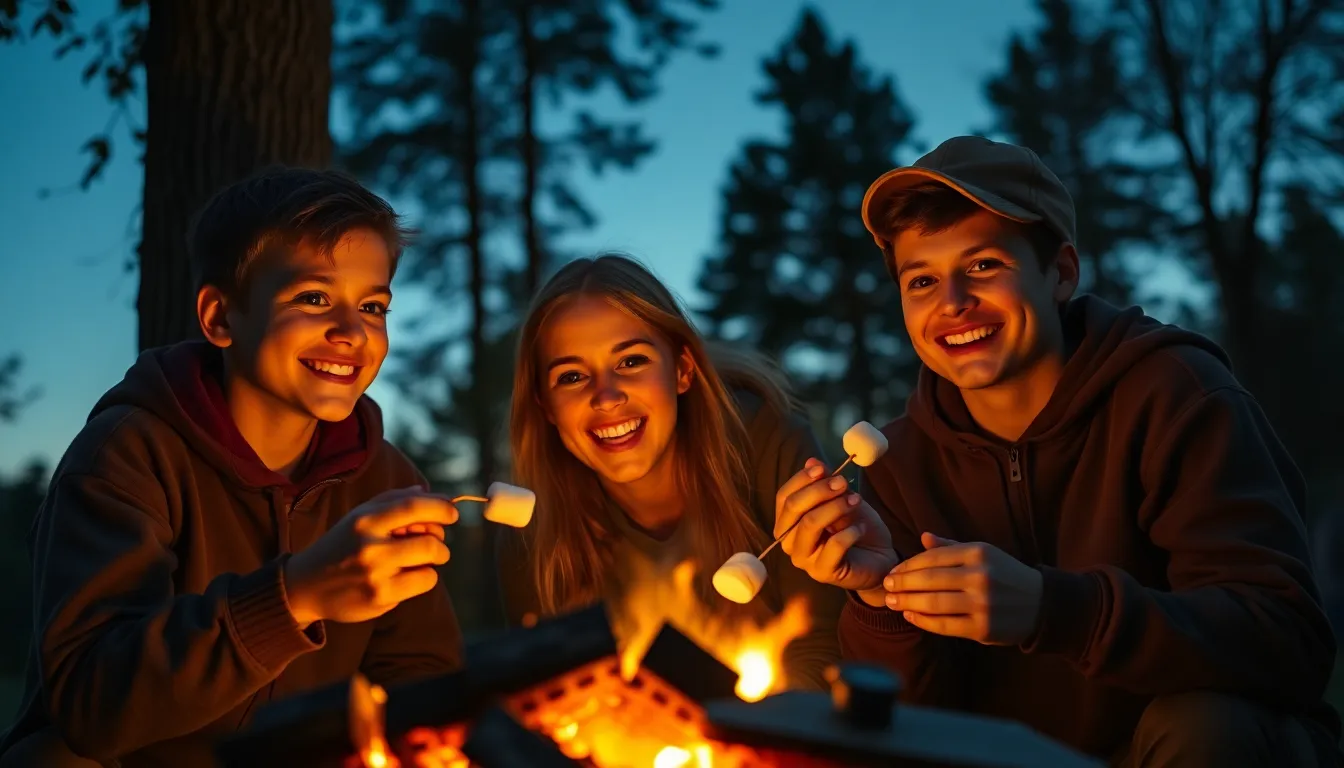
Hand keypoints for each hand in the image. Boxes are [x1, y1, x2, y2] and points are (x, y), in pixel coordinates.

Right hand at [283, 487, 458, 626]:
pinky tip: (402, 578)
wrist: (304, 586)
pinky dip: (421, 579)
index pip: (412, 507)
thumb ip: (393, 501)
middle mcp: (370, 547)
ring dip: (432, 562)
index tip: (453, 512)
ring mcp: (375, 576)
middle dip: (440, 542)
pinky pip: (422, 584)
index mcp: (365, 520)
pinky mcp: (380, 599)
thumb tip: (427, 493)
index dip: (440, 507)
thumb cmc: (340, 545)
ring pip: (430, 566)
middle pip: (430, 542)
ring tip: (416, 561)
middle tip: (433, 544)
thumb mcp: (358, 516)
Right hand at [775, 457, 899, 595]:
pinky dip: (850, 532)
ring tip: (856, 501)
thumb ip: (825, 483)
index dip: (801, 480)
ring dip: (835, 507)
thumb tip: (811, 461)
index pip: (784, 497)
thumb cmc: (856, 528)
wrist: (879, 559)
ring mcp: (804, 560)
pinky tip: (861, 528)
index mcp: (788, 524)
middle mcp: (789, 542)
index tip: (822, 468)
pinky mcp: (823, 573)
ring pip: (810, 524)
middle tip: (842, 483)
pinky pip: (833, 545)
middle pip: (793, 509)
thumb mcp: (842, 500)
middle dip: (819, 490)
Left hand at [883, 533, 1042, 644]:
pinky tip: (910, 616)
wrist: (1042, 604)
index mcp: (978, 553)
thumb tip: (922, 537)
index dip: (907, 566)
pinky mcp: (983, 628)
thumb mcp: (983, 553)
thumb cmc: (1006, 575)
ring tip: (891, 602)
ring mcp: (982, 604)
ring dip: (907, 603)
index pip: (932, 558)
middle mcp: (980, 576)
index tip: (892, 572)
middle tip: (885, 587)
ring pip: (933, 603)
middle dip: (902, 584)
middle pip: (928, 580)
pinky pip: (944, 625)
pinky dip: (923, 621)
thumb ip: (951, 547)